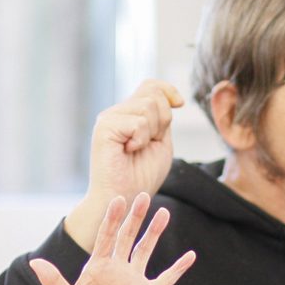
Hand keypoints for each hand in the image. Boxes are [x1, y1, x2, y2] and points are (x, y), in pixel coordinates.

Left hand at [31, 194, 194, 284]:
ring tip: (165, 213)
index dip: (111, 219)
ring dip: (155, 233)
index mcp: (96, 270)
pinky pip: (165, 280)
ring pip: (145, 251)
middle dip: (135, 217)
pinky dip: (177, 269)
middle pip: (127, 238)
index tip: (117, 199)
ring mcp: (132, 283)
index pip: (105, 238)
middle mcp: (116, 272)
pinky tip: (190, 256)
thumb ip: (54, 282)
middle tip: (143, 196)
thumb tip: (35, 263)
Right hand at [65, 80, 183, 248]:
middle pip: (153, 94)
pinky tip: (128, 151)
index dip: (168, 90)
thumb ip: (164, 118)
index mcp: (129, 114)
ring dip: (151, 133)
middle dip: (163, 120)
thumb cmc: (142, 176)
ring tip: (136, 149)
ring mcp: (108, 118)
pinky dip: (141, 140)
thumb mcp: (162, 142)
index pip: (150, 85)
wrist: (126, 199)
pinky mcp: (104, 127)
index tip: (180, 104)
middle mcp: (116, 112)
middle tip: (148, 143)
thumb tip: (170, 97)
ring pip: (148, 106)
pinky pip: (138, 122)